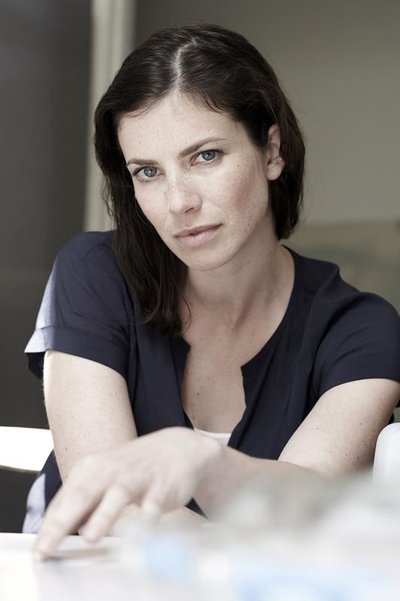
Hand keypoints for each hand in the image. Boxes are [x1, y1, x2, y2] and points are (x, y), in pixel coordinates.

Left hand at [34, 427, 219, 559]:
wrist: (178, 448)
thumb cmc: (134, 469)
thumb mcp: (102, 477)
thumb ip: (80, 502)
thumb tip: (52, 531)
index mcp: (92, 468)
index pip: (64, 500)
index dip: (49, 526)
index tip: (39, 551)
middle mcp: (111, 470)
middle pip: (83, 495)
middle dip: (63, 524)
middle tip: (47, 548)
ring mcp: (138, 476)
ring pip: (118, 495)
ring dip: (104, 516)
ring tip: (90, 537)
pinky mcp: (162, 486)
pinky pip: (154, 503)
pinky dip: (147, 518)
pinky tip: (141, 533)